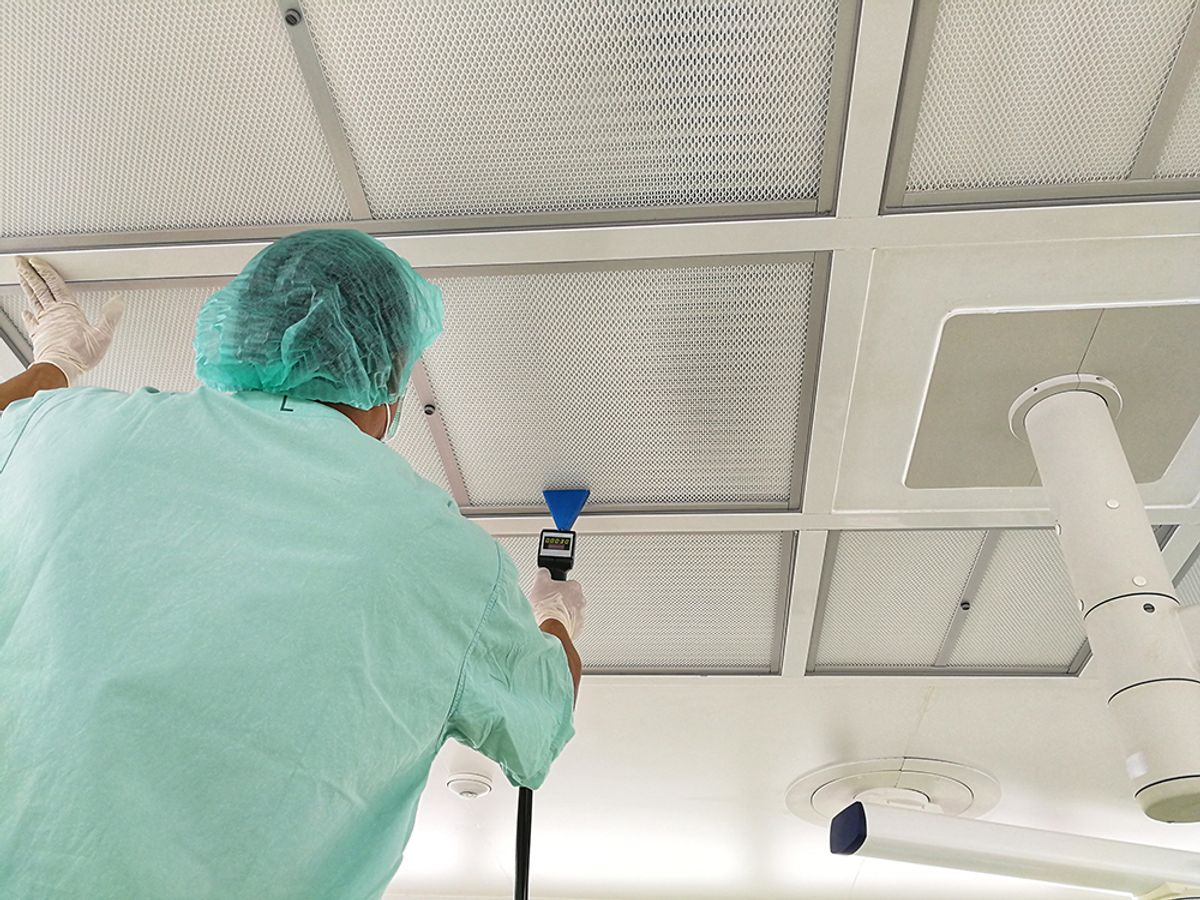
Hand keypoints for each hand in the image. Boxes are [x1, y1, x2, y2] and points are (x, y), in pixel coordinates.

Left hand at [17, 256, 123, 385]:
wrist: (59, 368)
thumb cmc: (78, 354)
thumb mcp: (102, 335)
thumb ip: (110, 317)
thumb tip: (117, 302)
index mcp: (68, 310)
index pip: (54, 284)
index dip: (45, 271)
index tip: (36, 261)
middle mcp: (53, 313)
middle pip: (39, 287)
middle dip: (29, 273)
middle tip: (21, 262)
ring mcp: (43, 323)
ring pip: (32, 298)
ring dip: (26, 285)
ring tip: (20, 275)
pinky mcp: (38, 334)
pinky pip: (30, 320)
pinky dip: (26, 313)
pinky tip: (24, 310)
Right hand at [528, 568, 585, 639]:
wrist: (550, 627)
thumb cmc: (548, 606)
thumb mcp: (540, 582)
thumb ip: (543, 574)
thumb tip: (543, 572)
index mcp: (574, 587)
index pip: (567, 584)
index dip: (556, 588)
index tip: (550, 591)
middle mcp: (581, 601)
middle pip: (570, 599)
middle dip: (560, 601)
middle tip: (548, 604)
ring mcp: (580, 616)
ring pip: (570, 613)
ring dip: (561, 613)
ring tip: (549, 616)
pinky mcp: (577, 629)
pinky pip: (570, 625)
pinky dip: (562, 625)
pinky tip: (552, 624)